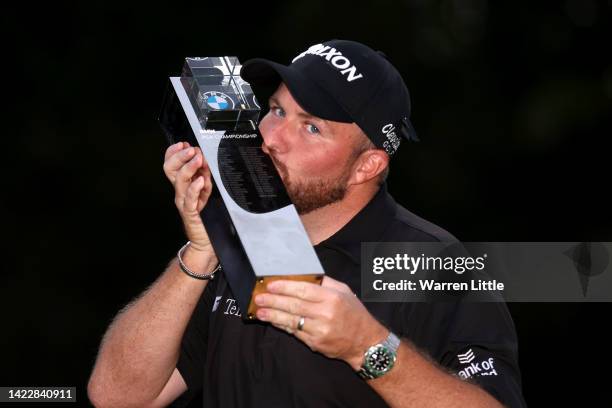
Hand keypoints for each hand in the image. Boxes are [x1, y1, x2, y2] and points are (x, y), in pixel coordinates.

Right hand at [163, 142, 212, 251]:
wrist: (206, 238)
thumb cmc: (206, 214)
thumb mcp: (206, 189)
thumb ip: (204, 174)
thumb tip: (204, 159)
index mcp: (182, 184)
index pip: (171, 165)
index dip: (173, 153)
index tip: (182, 143)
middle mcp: (180, 191)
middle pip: (170, 170)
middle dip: (180, 156)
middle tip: (191, 149)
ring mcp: (183, 201)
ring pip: (179, 181)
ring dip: (189, 167)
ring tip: (198, 159)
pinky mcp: (190, 212)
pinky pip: (190, 199)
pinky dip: (195, 188)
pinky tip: (200, 181)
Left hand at [254, 276, 388, 370]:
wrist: (365, 341)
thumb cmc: (353, 313)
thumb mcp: (344, 291)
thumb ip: (325, 283)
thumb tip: (303, 276)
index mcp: (332, 298)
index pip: (304, 290)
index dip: (285, 287)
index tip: (271, 285)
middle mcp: (325, 314)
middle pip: (294, 305)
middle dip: (274, 301)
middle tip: (258, 298)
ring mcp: (319, 330)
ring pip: (291, 320)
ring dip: (273, 315)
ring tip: (260, 311)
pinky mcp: (315, 343)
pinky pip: (294, 333)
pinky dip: (282, 325)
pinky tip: (273, 320)